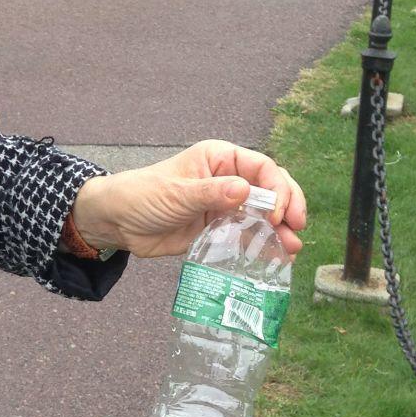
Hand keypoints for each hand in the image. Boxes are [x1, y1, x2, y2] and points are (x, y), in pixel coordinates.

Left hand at [70, 139, 306, 260]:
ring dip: (281, 229)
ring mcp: (226, 205)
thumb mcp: (176, 193)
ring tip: (293, 248)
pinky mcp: (220, 228)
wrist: (117, 223)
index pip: (261, 167)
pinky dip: (265, 244)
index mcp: (219, 158)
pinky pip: (249, 235)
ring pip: (264, 214)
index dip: (277, 188)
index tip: (279, 212)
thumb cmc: (142, 195)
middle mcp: (228, 179)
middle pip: (271, 189)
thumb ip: (211, 193)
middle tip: (298, 228)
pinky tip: (278, 257)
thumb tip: (245, 190)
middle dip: (288, 206)